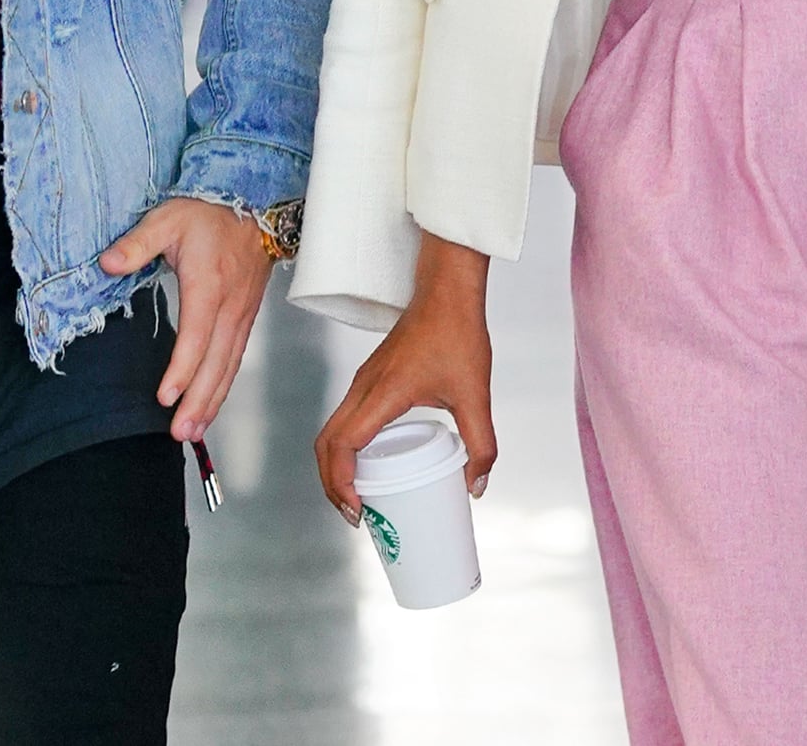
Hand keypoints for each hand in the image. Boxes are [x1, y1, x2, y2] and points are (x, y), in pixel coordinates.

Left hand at [99, 197, 272, 442]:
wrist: (252, 199)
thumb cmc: (207, 211)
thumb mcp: (167, 218)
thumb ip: (136, 244)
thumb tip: (107, 264)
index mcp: (208, 284)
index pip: (196, 336)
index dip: (181, 370)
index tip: (165, 397)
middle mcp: (230, 305)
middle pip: (217, 362)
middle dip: (199, 401)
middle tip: (180, 433)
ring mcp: (243, 312)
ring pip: (230, 365)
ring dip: (213, 400)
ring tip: (194, 431)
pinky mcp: (247, 315)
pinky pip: (237, 357)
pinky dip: (224, 384)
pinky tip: (211, 403)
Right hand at [315, 232, 494, 525]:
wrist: (446, 290)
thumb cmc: (457, 333)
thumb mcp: (475, 395)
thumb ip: (480, 444)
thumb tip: (476, 486)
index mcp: (383, 393)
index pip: (343, 444)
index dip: (341, 483)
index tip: (358, 512)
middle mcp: (363, 387)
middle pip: (326, 443)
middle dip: (332, 485)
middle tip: (355, 516)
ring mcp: (363, 381)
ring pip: (331, 431)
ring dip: (335, 467)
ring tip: (359, 498)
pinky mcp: (369, 378)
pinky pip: (344, 419)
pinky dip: (344, 448)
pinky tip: (371, 464)